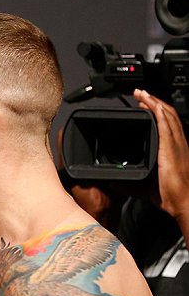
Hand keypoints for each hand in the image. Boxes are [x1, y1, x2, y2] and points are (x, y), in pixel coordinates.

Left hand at [134, 89, 188, 228]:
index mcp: (173, 149)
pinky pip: (166, 126)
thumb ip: (129, 183)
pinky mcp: (171, 149)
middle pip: (167, 115)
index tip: (145, 104)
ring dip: (154, 102)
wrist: (182, 202)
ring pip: (167, 116)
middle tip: (140, 93)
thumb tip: (114, 183)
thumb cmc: (170, 195)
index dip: (157, 111)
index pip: (166, 124)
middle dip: (153, 101)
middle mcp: (178, 144)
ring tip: (142, 94)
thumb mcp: (145, 186)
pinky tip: (152, 105)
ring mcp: (176, 145)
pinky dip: (160, 113)